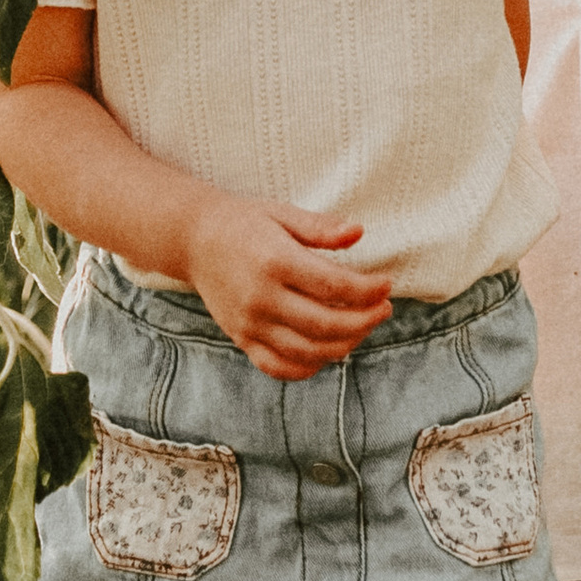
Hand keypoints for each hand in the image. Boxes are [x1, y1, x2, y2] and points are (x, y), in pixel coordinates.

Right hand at [185, 195, 392, 382]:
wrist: (194, 240)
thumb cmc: (245, 222)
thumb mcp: (283, 214)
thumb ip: (321, 227)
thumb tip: (358, 232)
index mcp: (275, 261)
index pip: (335, 286)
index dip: (368, 290)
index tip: (386, 284)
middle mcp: (261, 298)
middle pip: (326, 324)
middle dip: (365, 320)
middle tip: (384, 309)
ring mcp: (250, 323)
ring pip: (308, 351)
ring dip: (345, 344)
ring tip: (362, 327)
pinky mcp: (242, 339)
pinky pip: (280, 367)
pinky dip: (309, 366)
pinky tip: (329, 349)